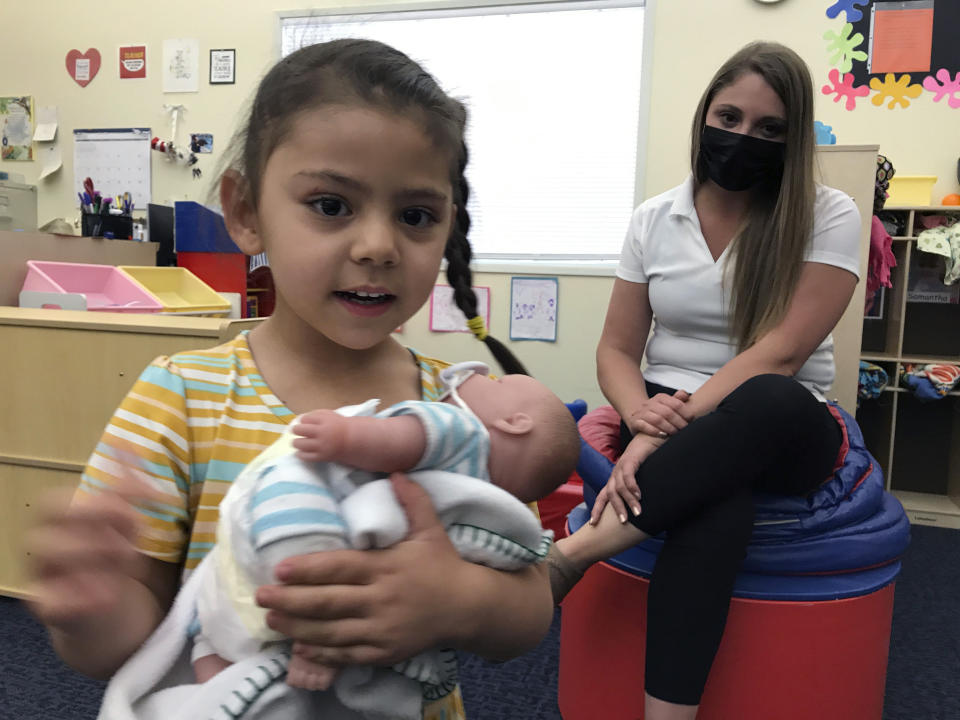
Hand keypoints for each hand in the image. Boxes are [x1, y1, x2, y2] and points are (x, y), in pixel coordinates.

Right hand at [26, 473, 162, 633]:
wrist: (114, 615)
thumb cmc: (115, 561)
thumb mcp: (124, 522)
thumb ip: (125, 486)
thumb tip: (126, 442)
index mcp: (60, 521)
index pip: (61, 498)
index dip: (108, 493)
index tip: (153, 498)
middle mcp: (46, 544)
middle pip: (51, 516)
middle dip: (99, 515)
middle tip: (135, 533)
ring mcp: (44, 577)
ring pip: (49, 552)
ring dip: (95, 550)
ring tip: (128, 561)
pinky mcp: (52, 610)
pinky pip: (49, 602)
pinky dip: (80, 596)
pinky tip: (110, 594)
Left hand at [255, 472, 465, 666]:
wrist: (468, 607)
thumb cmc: (443, 565)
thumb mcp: (430, 529)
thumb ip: (413, 500)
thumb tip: (395, 472)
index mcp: (387, 568)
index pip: (341, 568)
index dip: (308, 569)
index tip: (280, 568)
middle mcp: (381, 600)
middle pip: (328, 603)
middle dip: (291, 600)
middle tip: (261, 595)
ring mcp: (382, 630)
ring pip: (332, 631)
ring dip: (297, 626)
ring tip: (271, 617)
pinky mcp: (385, 652)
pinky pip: (346, 654)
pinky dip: (321, 651)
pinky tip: (299, 644)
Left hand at [292, 410, 347, 461]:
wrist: (351, 440)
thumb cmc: (337, 426)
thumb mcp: (329, 414)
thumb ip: (315, 414)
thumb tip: (298, 420)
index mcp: (325, 420)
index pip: (305, 419)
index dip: (303, 420)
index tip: (306, 423)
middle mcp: (322, 433)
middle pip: (299, 430)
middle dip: (296, 430)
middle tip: (297, 431)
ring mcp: (322, 446)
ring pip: (299, 444)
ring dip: (296, 442)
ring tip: (299, 442)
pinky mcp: (321, 456)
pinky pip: (305, 456)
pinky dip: (300, 454)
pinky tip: (300, 452)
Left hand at [590, 433, 663, 525]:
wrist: (649, 438)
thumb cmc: (645, 460)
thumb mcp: (638, 478)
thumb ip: (636, 492)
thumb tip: (638, 510)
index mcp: (614, 479)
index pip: (602, 496)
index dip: (596, 509)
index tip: (592, 524)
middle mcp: (615, 474)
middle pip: (610, 494)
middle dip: (616, 509)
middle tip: (623, 522)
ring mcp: (621, 466)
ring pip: (620, 487)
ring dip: (629, 501)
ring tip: (637, 513)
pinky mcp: (630, 460)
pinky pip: (628, 475)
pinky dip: (633, 486)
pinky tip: (639, 495)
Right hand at [626, 389, 690, 437]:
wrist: (638, 418)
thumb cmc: (658, 413)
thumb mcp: (668, 405)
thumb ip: (678, 400)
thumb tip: (685, 395)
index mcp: (660, 398)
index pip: (676, 404)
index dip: (685, 413)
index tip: (691, 420)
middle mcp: (649, 403)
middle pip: (667, 412)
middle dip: (678, 422)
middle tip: (685, 429)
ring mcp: (641, 412)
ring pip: (657, 419)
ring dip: (668, 427)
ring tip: (675, 434)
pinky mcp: (634, 422)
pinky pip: (643, 426)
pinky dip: (653, 431)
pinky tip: (662, 435)